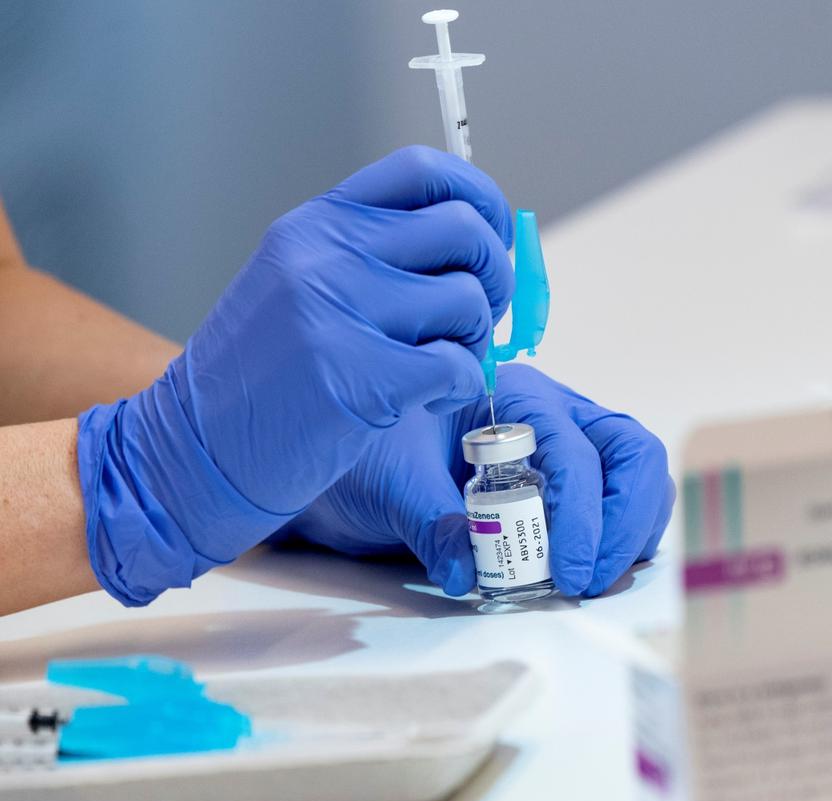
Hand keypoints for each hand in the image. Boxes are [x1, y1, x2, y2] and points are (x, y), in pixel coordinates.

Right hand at [77, 147, 513, 604]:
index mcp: (317, 225)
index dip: (480, 198)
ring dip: (476, 341)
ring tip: (441, 369)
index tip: (493, 234)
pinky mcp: (362, 378)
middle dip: (494, 276)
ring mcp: (341, 312)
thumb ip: (373, 257)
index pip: (423, 172)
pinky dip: (461, 389)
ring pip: (469, 299)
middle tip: (476, 319)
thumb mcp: (300, 287)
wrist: (193, 452)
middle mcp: (327, 254)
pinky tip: (427, 403)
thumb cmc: (258, 380)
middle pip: (465, 229)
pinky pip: (460, 368)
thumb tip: (475, 245)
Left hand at [282, 364, 675, 597]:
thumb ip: (430, 521)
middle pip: (632, 452)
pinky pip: (624, 506)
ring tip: (591, 579)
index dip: (582, 514)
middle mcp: (556, 415)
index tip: (566, 572)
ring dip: (631, 532)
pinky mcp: (573, 487)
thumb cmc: (370, 456)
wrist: (355, 471)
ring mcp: (571, 449)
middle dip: (623, 520)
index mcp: (515, 396)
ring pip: (639, 477)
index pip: (576, 449)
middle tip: (588, 579)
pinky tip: (590, 570)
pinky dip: (623, 540)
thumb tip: (467, 570)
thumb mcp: (388, 482)